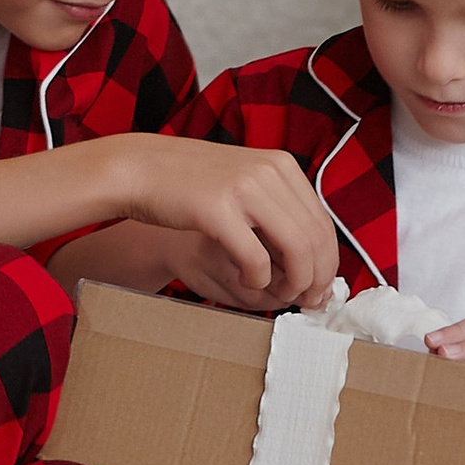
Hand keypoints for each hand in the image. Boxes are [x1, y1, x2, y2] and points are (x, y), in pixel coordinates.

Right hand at [125, 140, 338, 314]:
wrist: (138, 168)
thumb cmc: (190, 182)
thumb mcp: (244, 179)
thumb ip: (277, 206)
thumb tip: (316, 255)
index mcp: (282, 164)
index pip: (323, 222)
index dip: (327, 263)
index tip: (318, 288)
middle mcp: (270, 172)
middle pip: (316, 239)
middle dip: (316, 280)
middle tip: (303, 301)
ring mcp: (245, 188)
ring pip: (297, 251)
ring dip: (292, 284)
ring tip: (275, 294)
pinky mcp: (219, 209)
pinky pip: (257, 260)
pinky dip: (257, 281)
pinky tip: (244, 280)